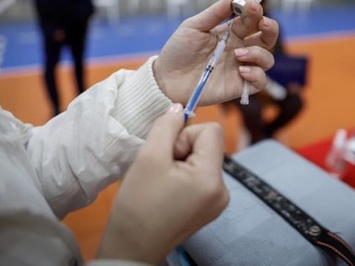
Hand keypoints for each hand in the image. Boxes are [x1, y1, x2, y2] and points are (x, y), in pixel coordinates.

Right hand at [97, 103, 228, 263]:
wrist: (132, 247)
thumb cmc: (138, 205)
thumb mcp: (148, 157)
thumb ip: (167, 126)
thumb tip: (180, 107)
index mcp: (212, 178)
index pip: (212, 130)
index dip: (186, 135)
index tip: (167, 153)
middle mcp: (223, 190)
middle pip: (208, 145)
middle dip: (182, 150)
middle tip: (161, 170)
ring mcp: (219, 200)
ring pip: (203, 158)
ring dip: (181, 162)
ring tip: (162, 182)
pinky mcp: (210, 206)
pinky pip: (201, 175)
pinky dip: (184, 176)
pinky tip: (167, 190)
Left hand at [154, 0, 278, 104]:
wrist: (166, 79)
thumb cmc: (178, 51)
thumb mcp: (194, 26)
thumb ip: (216, 12)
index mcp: (231, 32)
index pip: (252, 19)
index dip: (256, 10)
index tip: (251, 4)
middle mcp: (240, 49)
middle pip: (267, 38)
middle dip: (271, 28)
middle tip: (264, 23)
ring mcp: (241, 67)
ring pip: (267, 59)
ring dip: (259, 53)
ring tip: (238, 54)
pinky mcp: (238, 86)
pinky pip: (260, 81)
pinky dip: (256, 74)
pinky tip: (241, 70)